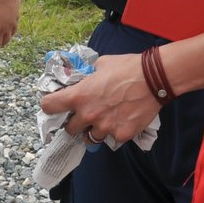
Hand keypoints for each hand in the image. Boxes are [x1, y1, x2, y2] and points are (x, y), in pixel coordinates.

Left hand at [39, 52, 157, 145]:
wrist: (154, 79)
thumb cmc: (127, 67)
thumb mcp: (101, 64)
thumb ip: (88, 75)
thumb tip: (83, 78)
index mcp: (79, 96)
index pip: (49, 106)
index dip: (50, 105)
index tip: (55, 105)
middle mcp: (88, 115)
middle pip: (69, 129)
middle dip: (75, 122)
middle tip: (85, 114)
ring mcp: (104, 127)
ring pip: (91, 136)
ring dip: (94, 129)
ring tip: (105, 119)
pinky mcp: (121, 135)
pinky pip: (112, 138)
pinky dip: (115, 131)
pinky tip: (123, 119)